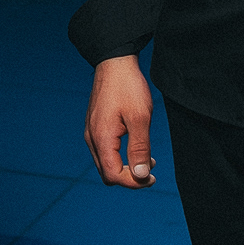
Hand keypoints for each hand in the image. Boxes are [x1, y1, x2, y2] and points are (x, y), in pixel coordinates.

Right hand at [85, 54, 154, 187]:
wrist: (115, 62)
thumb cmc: (128, 87)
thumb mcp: (140, 118)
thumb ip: (139, 149)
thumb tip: (140, 176)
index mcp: (102, 138)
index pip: (113, 176)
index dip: (133, 182)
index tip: (152, 177)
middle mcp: (92, 138)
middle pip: (107, 173)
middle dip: (129, 177)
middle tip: (150, 170)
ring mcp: (91, 131)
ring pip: (105, 163)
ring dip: (125, 166)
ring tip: (147, 158)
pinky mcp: (95, 125)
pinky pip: (105, 150)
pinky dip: (119, 155)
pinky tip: (135, 145)